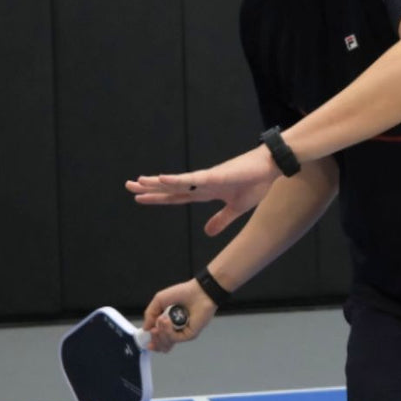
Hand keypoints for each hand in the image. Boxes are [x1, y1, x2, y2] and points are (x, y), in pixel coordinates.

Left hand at [125, 146, 278, 235]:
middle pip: (171, 188)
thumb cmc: (256, 184)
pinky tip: (162, 179)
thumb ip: (220, 220)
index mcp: (206, 192)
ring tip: (138, 182)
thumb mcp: (236, 209)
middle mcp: (202, 183)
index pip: (177, 196)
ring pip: (177, 182)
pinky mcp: (216, 175)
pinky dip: (177, 180)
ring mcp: (207, 178)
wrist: (272, 168)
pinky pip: (192, 179)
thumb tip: (207, 233)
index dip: (159, 198)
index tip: (140, 198)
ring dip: (157, 182)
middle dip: (150, 188)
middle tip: (128, 186)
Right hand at [142, 279, 215, 352]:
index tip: (146, 341)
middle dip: (154, 338)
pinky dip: (168, 331)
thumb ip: (149, 314)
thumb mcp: (159, 300)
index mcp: (168, 324)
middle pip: (161, 345)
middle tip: (153, 329)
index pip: (159, 339)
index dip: (152, 342)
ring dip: (160, 333)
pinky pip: (175, 338)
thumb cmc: (182, 293)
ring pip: (166, 344)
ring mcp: (182, 333)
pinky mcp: (190, 334)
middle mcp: (175, 330)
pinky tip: (167, 320)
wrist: (199, 292)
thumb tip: (145, 328)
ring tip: (161, 320)